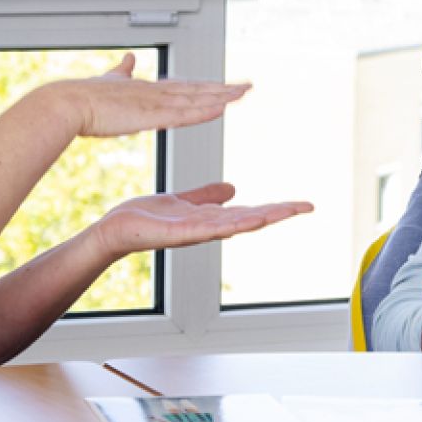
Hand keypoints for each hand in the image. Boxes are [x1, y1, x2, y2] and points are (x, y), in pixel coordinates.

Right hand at [45, 54, 250, 138]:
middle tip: (247, 86)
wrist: (68, 102)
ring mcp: (154, 102)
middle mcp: (155, 92)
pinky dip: (204, 111)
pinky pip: (184, 114)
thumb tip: (129, 58)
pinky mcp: (149, 115)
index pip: (184, 87)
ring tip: (244, 94)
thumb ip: (122, 71)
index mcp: (147, 89)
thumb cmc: (84, 98)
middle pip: (197, 90)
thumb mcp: (110, 81)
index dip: (206, 86)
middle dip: (224, 88)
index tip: (224, 86)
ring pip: (196, 99)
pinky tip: (222, 109)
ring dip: (222, 97)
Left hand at [87, 182, 311, 261]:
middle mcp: (207, 229)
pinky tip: (245, 219)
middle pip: (250, 220)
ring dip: (260, 218)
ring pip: (234, 225)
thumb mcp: (183, 202)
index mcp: (210, 219)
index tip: (302, 204)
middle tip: (306, 206)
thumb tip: (233, 189)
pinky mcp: (177, 232)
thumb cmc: (144, 218)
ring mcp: (194, 233)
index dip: (276, 208)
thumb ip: (207, 196)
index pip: (250, 213)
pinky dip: (228, 224)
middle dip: (279, 213)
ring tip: (285, 211)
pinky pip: (207, 228)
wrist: (115, 230)